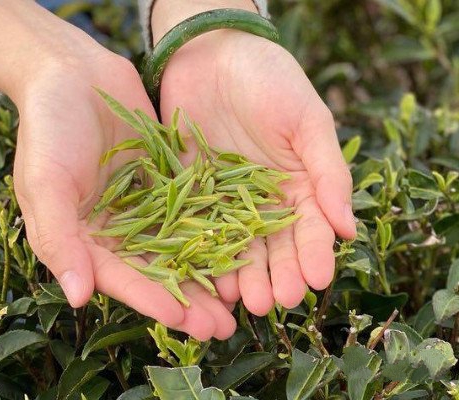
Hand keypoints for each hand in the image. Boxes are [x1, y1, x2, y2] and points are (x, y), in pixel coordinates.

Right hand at [0, 0, 237, 340]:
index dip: (152, 300)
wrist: (70, 73)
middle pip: (156, 271)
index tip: (184, 321)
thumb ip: (59, 238)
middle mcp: (115, 229)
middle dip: (188, 301)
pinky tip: (241, 247)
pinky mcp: (165, 180)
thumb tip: (78, 297)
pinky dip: (214, 229)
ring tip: (239, 302)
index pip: (120, 278)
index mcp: (84, 237)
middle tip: (223, 328)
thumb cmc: (48, 128)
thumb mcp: (44, 183)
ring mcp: (143, 205)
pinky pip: (193, 209)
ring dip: (207, 274)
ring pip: (180, 247)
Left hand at [153, 2, 356, 314]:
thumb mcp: (307, 121)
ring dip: (240, 274)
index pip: (309, 228)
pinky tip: (205, 276)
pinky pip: (195, 226)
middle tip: (276, 301)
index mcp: (297, 184)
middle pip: (271, 245)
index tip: (316, 280)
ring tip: (243, 300)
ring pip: (234, 244)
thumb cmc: (270, 80)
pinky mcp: (188, 191)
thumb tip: (348, 228)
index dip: (313, 255)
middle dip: (276, 275)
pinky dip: (200, 251)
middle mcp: (261, 199)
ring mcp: (224, 198)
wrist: (212, 52)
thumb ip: (328, 172)